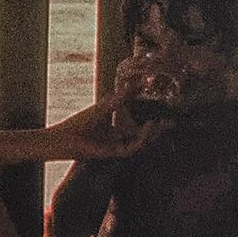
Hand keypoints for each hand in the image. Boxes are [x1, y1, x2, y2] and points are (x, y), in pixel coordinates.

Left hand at [46, 93, 167, 160]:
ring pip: (141, 145)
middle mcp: (120, 142)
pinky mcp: (114, 153)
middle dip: (159, 132)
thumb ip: (121, 97)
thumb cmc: (81, 123)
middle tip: (173, 123)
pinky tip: (147, 126)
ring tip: (161, 123)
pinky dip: (141, 138)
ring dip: (152, 135)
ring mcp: (118, 149)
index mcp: (118, 133)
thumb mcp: (105, 106)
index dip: (154, 123)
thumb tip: (135, 83)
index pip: (140, 129)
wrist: (64, 137)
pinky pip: (132, 148)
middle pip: (145, 139)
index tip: (165, 113)